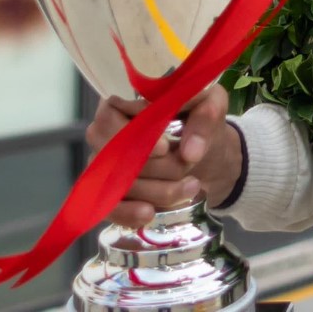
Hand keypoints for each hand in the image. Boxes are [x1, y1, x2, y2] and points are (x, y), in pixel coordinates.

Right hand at [85, 84, 241, 228]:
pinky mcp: (108, 190)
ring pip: (115, 182)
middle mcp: (104, 130)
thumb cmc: (199, 117)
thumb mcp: (210, 105)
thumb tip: (191, 152)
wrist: (203, 149)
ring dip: (155, 190)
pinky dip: (127, 212)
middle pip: (112, 153)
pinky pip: (107, 206)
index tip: (165, 147)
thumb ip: (204, 118)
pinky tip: (149, 213)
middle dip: (154, 166)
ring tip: (191, 186)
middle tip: (187, 166)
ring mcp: (102, 163)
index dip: (135, 134)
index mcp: (123, 99)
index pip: (111, 114)